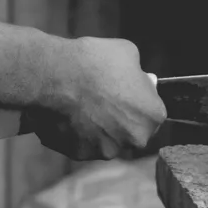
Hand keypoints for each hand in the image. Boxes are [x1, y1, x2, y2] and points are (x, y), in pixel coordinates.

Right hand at [35, 36, 166, 160]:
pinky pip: (83, 144)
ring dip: (100, 128)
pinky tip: (69, 115)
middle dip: (121, 119)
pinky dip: (78, 134)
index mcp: (152, 116)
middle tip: (104, 100)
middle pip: (132, 131)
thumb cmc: (95, 61)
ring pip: (107, 141)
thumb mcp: (127, 53)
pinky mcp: (81, 154)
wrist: (54, 77)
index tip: (125, 93)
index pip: (153, 112)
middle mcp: (135, 139)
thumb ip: (138, 74)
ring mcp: (107, 150)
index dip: (138, 101)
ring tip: (83, 107)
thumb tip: (137, 80)